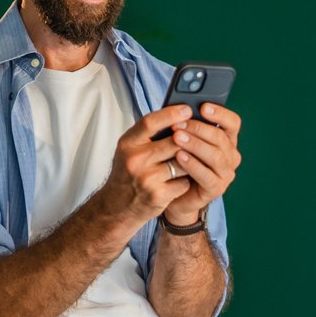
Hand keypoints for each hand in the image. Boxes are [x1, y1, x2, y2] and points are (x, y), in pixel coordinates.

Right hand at [103, 103, 196, 226]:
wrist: (117, 206)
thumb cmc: (127, 172)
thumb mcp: (129, 149)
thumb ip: (148, 135)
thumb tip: (178, 117)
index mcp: (127, 144)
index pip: (150, 122)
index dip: (170, 114)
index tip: (187, 109)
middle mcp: (135, 160)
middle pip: (173, 142)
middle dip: (188, 139)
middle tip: (198, 136)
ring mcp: (147, 178)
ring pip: (183, 162)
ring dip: (189, 162)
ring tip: (185, 162)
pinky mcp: (158, 195)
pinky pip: (184, 182)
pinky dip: (185, 181)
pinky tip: (177, 181)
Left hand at [161, 102, 241, 225]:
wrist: (174, 195)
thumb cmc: (178, 163)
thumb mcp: (183, 141)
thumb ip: (187, 126)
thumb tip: (179, 108)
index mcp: (227, 140)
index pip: (232, 123)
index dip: (220, 114)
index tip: (203, 106)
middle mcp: (230, 156)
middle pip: (221, 138)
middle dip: (198, 128)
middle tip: (178, 123)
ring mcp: (225, 173)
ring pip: (215, 156)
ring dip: (195, 144)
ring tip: (177, 137)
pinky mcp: (216, 189)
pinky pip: (206, 175)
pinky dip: (193, 164)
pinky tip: (179, 156)